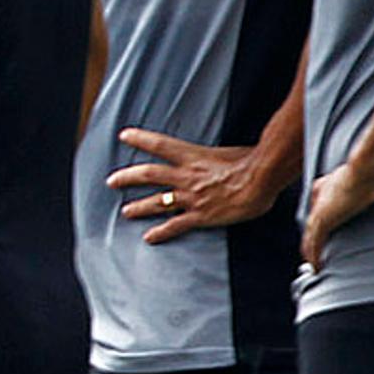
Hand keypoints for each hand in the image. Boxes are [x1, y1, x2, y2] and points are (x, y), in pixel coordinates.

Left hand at [106, 128, 283, 243]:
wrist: (261, 179)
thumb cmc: (253, 162)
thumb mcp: (231, 151)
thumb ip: (219, 156)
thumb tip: (227, 156)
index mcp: (194, 156)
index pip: (161, 144)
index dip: (141, 139)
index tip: (124, 135)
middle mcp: (186, 176)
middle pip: (148, 175)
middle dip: (127, 178)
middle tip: (112, 181)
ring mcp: (191, 197)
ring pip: (156, 202)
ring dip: (138, 207)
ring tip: (126, 212)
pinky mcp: (200, 216)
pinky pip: (175, 226)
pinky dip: (160, 233)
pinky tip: (149, 238)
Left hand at [298, 136, 373, 271]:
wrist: (369, 170)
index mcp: (339, 181)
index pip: (325, 193)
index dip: (325, 205)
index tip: (329, 216)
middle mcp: (327, 196)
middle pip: (316, 216)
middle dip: (315, 229)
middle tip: (317, 243)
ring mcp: (322, 209)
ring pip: (313, 232)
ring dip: (312, 245)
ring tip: (315, 261)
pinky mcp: (322, 221)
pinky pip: (315, 242)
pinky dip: (314, 254)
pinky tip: (317, 267)